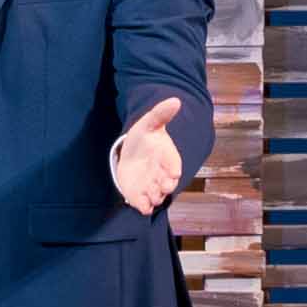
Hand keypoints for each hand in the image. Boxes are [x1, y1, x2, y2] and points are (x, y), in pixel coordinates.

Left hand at [108, 98, 185, 214]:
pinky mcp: (140, 196)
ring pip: (156, 199)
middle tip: (153, 184)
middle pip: (167, 188)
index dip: (172, 173)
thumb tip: (175, 100)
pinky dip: (142, 206)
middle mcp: (163, 176)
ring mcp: (152, 187)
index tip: (170, 173)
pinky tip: (135, 200)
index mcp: (169, 160)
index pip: (175, 171)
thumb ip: (161, 114)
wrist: (131, 151)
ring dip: (151, 197)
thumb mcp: (150, 123)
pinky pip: (144, 207)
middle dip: (161, 188)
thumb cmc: (144, 137)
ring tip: (144, 190)